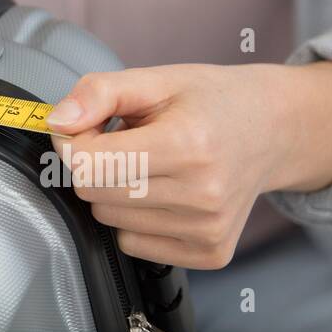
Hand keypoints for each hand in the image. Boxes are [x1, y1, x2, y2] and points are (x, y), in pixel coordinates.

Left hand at [45, 61, 331, 268]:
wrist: (274, 131)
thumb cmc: (213, 102)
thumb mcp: (156, 78)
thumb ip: (98, 93)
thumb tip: (57, 121)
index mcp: (188, 144)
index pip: (91, 164)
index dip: (72, 141)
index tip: (85, 126)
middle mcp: (202, 193)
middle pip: (94, 192)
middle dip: (93, 162)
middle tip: (122, 139)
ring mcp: (208, 229)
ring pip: (109, 219)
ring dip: (114, 189)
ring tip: (149, 161)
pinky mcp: (210, 252)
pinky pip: (133, 243)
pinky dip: (134, 216)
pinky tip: (162, 189)